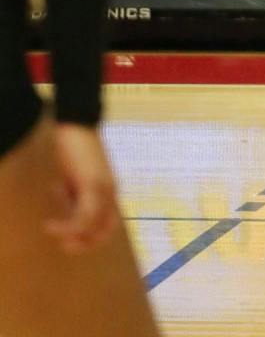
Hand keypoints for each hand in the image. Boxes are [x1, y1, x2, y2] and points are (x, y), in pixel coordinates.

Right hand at [46, 125, 118, 251]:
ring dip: (71, 235)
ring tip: (51, 229)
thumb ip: (75, 197)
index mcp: (109, 191)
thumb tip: (67, 214)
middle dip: (84, 245)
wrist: (77, 123)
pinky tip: (51, 225)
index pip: (108, 227)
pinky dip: (67, 227)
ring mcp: (104, 189)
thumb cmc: (74, 149)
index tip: (68, 241)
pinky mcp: (93, 184)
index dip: (90, 240)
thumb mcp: (75, 179)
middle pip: (105, 233)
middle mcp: (111, 192)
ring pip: (93, 228)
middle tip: (64, 245)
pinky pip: (85, 218)